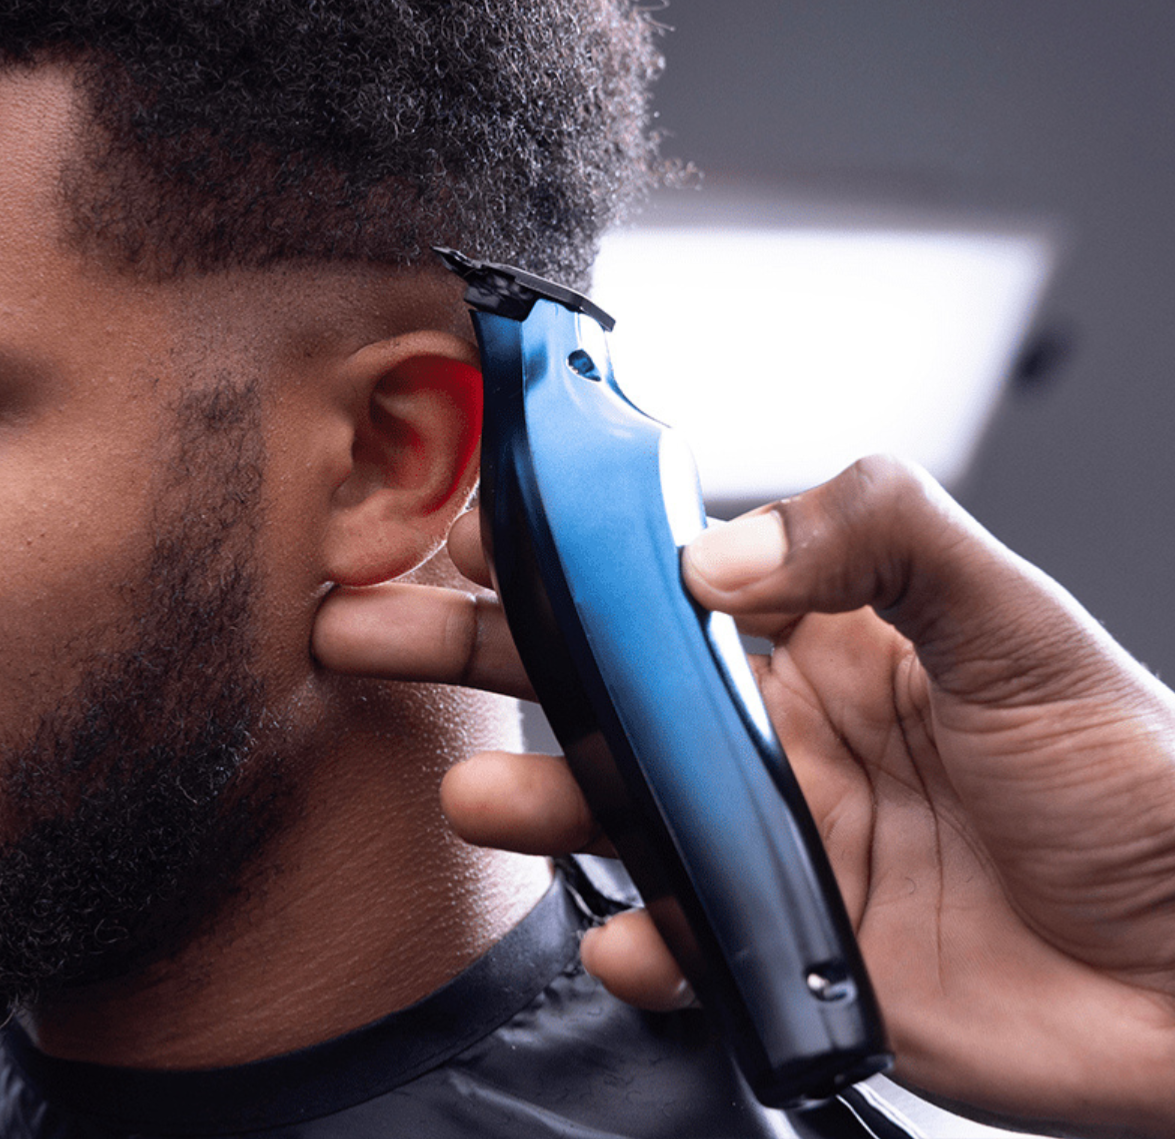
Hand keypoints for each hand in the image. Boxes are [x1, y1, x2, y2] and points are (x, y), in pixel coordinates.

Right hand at [314, 457, 1174, 1137]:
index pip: (654, 570)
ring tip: (475, 794)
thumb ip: (874, 537)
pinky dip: (645, 940)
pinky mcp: (791, 941)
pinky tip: (629, 936)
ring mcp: (775, 835)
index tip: (466, 520)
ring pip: (618, 808)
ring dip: (539, 798)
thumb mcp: (1016, 616)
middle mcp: (776, 727)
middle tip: (364, 627)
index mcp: (816, 630)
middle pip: (596, 680)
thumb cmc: (1133, 775)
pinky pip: (685, 937)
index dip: (556, 544)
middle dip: (476, 649)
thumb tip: (712, 555)